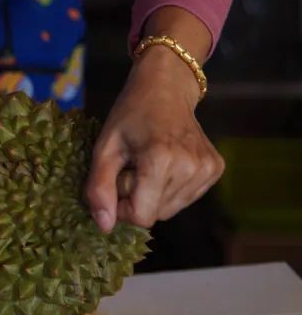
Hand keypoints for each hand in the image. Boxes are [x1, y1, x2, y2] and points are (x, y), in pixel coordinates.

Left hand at [84, 44, 224, 232]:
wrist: (166, 88)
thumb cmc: (130, 115)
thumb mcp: (104, 148)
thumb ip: (99, 188)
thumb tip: (105, 227)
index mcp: (162, 160)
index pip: (141, 217)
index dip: (122, 209)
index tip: (116, 183)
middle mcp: (191, 167)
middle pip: (155, 214)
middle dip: (136, 199)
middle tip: (132, 168)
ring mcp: (208, 169)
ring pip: (170, 209)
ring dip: (152, 195)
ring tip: (147, 164)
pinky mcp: (215, 170)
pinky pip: (185, 198)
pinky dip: (170, 188)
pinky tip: (165, 164)